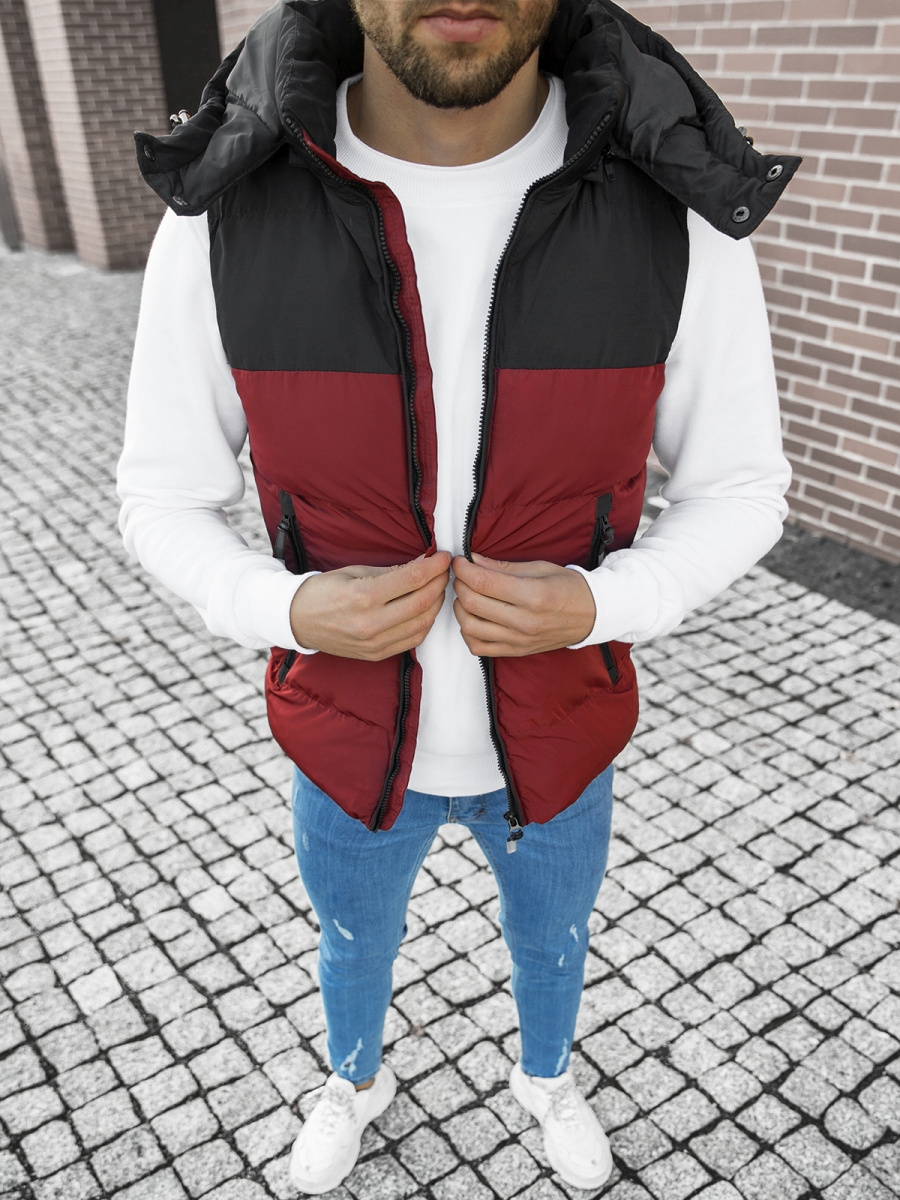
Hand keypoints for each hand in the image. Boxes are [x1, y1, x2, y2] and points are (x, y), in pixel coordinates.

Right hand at [289, 551, 451, 659]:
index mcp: (364, 596)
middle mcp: (372, 623)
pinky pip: (413, 639)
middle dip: (440, 583)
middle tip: (444, 572)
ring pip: (423, 623)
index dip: (435, 566)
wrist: (299, 621)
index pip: (413, 579)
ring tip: (437, 589)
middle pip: (423, 602)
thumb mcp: (355, 572)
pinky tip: (425, 609)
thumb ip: (391, 571)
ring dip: (436, 604)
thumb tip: (423, 563)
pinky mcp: (377, 654)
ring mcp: (375, 643)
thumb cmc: (324, 591)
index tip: (444, 558)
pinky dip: (425, 622)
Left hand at [452, 553, 595, 656]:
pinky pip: (478, 647)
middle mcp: (524, 621)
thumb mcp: (540, 568)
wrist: (592, 616)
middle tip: (463, 575)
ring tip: (467, 595)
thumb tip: (474, 560)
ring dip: (460, 608)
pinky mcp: (516, 651)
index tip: (460, 561)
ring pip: (470, 627)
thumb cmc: (570, 589)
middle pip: (472, 603)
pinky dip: (468, 632)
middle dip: (460, 584)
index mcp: (533, 595)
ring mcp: (519, 640)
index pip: (483, 582)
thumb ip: (503, 566)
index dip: (464, 569)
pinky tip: (475, 618)